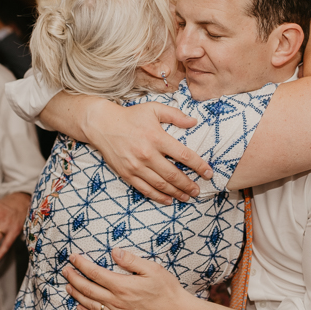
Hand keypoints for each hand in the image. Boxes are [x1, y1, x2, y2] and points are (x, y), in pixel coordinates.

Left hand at [62, 248, 190, 309]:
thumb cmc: (167, 289)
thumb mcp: (152, 268)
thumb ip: (131, 260)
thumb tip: (114, 251)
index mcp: (122, 285)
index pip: (95, 273)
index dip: (82, 264)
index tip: (73, 257)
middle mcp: (116, 301)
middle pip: (88, 289)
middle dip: (74, 278)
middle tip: (65, 270)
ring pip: (90, 304)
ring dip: (77, 294)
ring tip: (68, 286)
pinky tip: (80, 307)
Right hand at [84, 101, 212, 204]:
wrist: (102, 125)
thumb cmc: (130, 116)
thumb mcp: (153, 109)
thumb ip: (175, 115)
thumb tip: (194, 122)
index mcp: (156, 137)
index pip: (183, 155)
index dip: (198, 165)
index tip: (208, 173)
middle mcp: (147, 154)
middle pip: (173, 174)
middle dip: (188, 184)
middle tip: (198, 190)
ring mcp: (136, 166)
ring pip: (161, 184)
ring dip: (176, 193)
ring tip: (187, 197)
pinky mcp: (127, 174)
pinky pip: (145, 189)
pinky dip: (158, 197)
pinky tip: (168, 200)